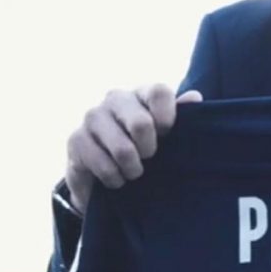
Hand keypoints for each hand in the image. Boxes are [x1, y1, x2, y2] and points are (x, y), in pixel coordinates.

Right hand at [65, 84, 203, 214]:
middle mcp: (116, 98)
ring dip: (133, 169)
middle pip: (141, 123)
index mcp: (142, 93)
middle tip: (150, 158)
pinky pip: (103, 165)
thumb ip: (182, 116)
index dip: (167, 117)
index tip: (168, 135)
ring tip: (135, 172)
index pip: (159, 92)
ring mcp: (93, 116)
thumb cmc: (144, 146)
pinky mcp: (75, 139)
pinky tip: (116, 179)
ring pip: (123, 150)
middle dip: (149, 150)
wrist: (104, 172)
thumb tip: (195, 98)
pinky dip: (115, 179)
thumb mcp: (166, 133)